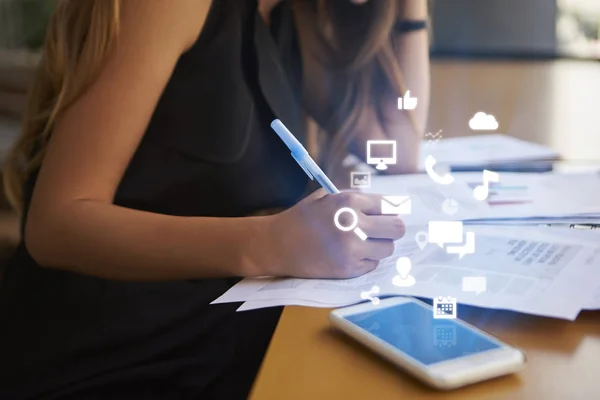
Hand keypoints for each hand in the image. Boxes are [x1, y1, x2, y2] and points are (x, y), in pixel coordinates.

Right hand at [263, 189, 405, 278]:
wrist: (277, 245)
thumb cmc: (302, 218)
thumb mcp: (327, 197)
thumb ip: (354, 199)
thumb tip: (386, 205)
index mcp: (349, 202)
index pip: (388, 205)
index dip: (387, 210)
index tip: (386, 215)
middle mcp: (355, 225)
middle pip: (397, 228)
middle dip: (391, 228)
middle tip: (383, 230)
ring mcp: (353, 250)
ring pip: (388, 248)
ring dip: (379, 245)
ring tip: (364, 243)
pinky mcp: (348, 269)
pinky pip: (373, 264)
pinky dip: (366, 260)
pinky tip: (351, 255)